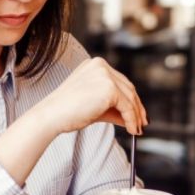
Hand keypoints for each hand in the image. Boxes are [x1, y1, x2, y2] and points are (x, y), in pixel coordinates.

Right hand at [32, 57, 147, 135]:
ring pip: (130, 97)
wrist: (52, 115)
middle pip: (128, 87)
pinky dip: (132, 119)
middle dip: (137, 108)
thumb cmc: (68, 111)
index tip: (138, 113)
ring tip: (136, 129)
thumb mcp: (95, 106)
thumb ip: (114, 109)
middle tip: (142, 123)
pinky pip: (127, 106)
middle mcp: (100, 65)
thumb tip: (133, 119)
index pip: (120, 82)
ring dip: (136, 116)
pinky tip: (131, 129)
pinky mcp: (109, 88)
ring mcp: (105, 75)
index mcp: (94, 65)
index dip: (131, 99)